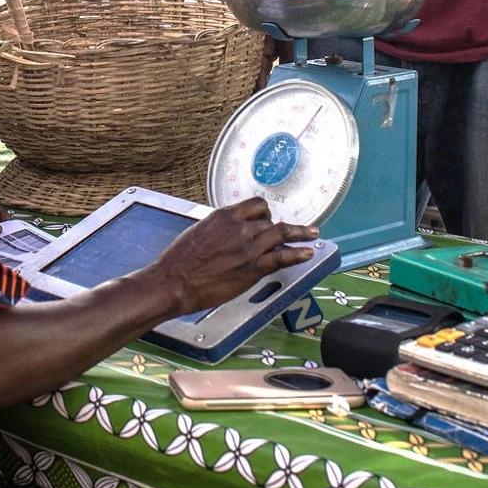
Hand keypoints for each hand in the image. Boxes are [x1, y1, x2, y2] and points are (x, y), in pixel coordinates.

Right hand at [145, 198, 318, 315]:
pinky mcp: (253, 268)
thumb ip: (219, 230)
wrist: (174, 281)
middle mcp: (239, 227)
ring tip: (312, 233)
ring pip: (282, 233)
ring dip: (300, 233)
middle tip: (292, 231)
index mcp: (224, 216)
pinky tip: (308, 252)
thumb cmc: (180, 261)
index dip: (265, 213)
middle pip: (270, 220)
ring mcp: (248, 247)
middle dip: (280, 227)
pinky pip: (283, 257)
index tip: (269, 219)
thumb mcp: (199, 232)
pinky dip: (299, 253)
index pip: (256, 205)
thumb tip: (228, 234)